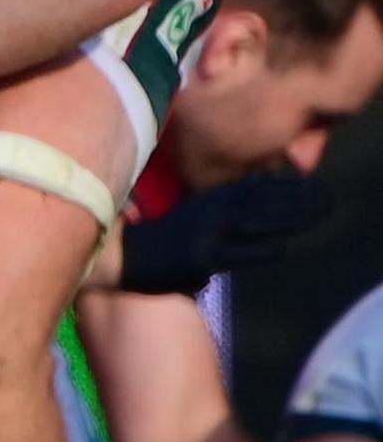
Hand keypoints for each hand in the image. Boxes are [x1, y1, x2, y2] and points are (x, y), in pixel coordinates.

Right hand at [115, 170, 331, 294]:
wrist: (117, 259)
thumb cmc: (148, 243)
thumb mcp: (181, 221)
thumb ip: (207, 217)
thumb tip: (236, 218)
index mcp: (200, 204)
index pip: (245, 188)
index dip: (277, 184)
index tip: (305, 183)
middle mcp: (204, 214)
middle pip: (257, 202)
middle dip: (294, 198)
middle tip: (324, 197)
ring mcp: (202, 235)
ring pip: (252, 223)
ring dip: (287, 219)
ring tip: (315, 215)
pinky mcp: (198, 257)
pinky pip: (235, 254)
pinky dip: (259, 251)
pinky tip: (280, 250)